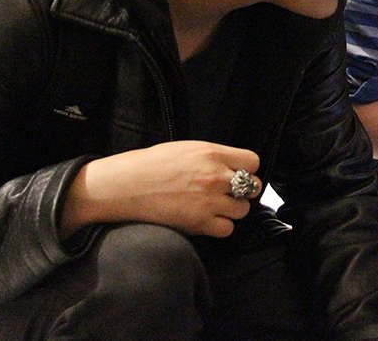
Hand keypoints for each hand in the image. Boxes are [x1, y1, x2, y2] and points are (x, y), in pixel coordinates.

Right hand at [62, 141, 261, 239]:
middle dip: (243, 190)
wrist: (123, 186)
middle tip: (228, 192)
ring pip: (243, 209)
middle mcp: (215, 177)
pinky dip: (220, 226)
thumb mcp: (187, 148)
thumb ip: (214, 156)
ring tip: (215, 206)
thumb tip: (234, 165)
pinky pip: (227, 229)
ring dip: (232, 209)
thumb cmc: (151, 164)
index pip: (253, 161)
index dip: (246, 169)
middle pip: (253, 187)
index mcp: (212, 153)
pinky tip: (207, 219)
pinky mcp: (199, 223)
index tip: (238, 173)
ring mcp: (208, 201)